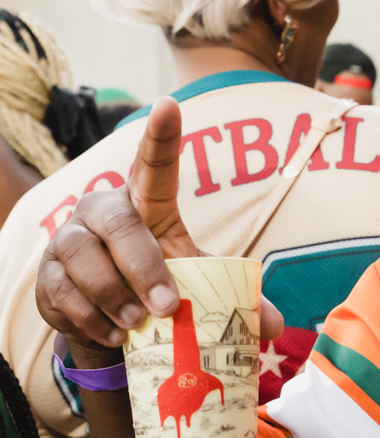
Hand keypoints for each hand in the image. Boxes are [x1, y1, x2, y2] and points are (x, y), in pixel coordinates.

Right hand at [37, 97, 281, 347]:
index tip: (170, 105)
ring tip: (134, 323)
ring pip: (85, 260)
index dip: (160, 138)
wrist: (104, 314)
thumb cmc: (153, 280)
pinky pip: (65, 294)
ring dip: (114, 297)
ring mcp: (68, 240)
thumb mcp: (192, 282)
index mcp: (143, 204)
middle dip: (142, 267)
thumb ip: (230, 295)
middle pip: (118, 225)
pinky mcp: (48, 275)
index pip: (153, 166)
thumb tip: (274, 325)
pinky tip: (112, 331)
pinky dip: (91, 318)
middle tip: (165, 306)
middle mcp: (101, 211)